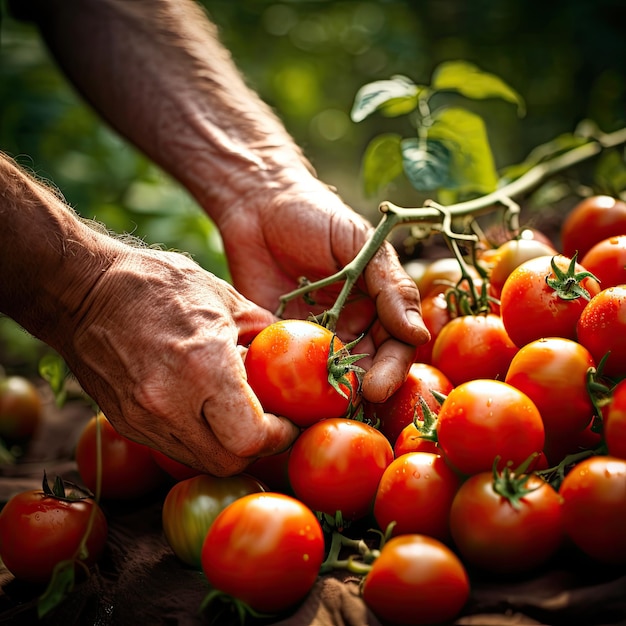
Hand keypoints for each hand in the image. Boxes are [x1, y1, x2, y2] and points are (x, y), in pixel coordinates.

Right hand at [64, 244, 299, 475]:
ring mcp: (143, 418)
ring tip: (234, 414)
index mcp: (204, 367)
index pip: (252, 438)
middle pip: (229, 462)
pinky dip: (196, 437)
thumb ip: (261, 330)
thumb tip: (284, 349)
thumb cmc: (156, 285)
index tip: (287, 421)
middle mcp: (171, 403)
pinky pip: (173, 447)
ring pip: (200, 461)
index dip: (279, 436)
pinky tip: (201, 408)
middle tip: (267, 423)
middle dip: (257, 448)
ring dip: (225, 446)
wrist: (83, 291)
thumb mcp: (222, 296)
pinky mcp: (126, 422)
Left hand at [218, 179, 429, 402]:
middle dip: (361, 392)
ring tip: (318, 414)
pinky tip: (283, 400)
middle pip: (365, 369)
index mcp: (377, 306)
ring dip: (327, 396)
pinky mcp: (278, 340)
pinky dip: (287, 386)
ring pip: (328, 377)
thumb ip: (391, 286)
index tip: (376, 388)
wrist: (258, 204)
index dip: (391, 370)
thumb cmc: (316, 215)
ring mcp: (313, 336)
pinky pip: (286, 369)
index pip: (395, 347)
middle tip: (349, 409)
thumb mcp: (362, 244)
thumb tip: (419, 334)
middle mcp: (350, 326)